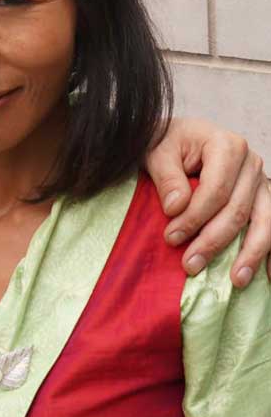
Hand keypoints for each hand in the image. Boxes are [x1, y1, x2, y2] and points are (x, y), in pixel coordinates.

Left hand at [145, 117, 269, 287]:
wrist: (178, 137)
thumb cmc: (166, 143)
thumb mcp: (157, 152)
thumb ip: (167, 178)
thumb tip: (176, 208)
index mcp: (226, 145)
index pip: (216, 190)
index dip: (195, 217)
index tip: (171, 238)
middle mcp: (251, 162)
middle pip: (237, 210)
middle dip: (213, 241)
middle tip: (190, 265)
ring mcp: (261, 180)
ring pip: (264, 222)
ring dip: (250, 253)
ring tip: (236, 280)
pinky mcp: (264, 196)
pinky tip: (267, 274)